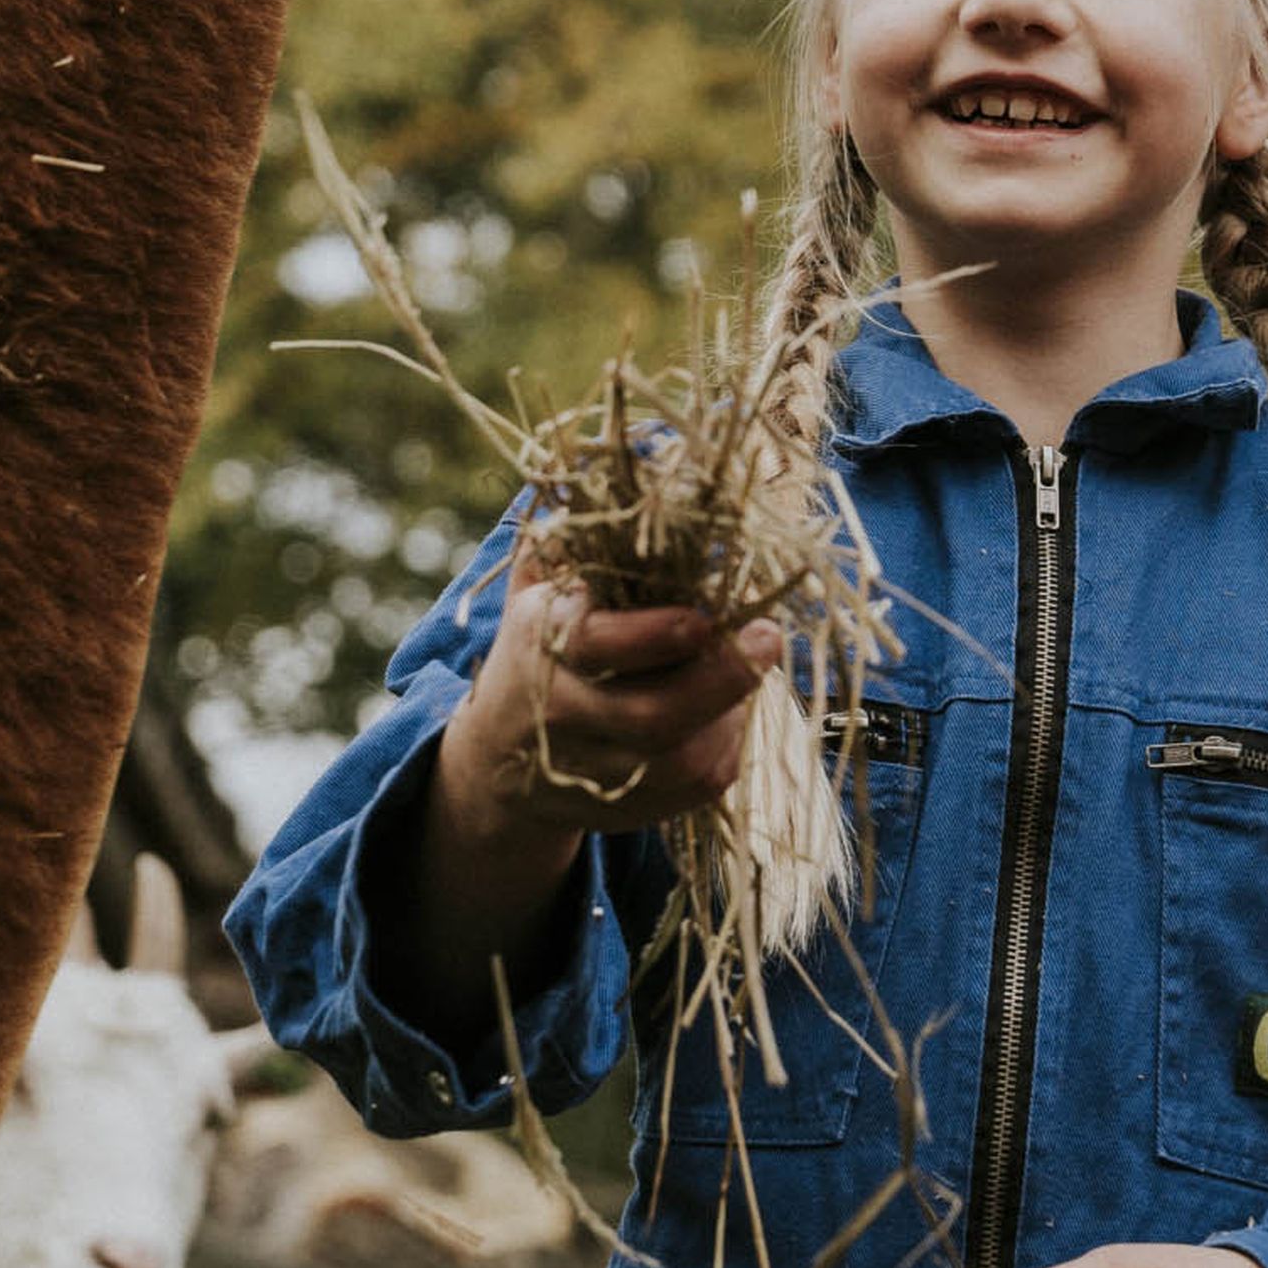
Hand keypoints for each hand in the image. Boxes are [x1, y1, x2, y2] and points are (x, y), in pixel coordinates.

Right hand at [436, 560, 783, 847]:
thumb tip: (657, 455)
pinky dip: (728, 748)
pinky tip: (731, 713)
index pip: (598, 645)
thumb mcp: (542, 582)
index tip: (704, 615)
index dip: (656, 635)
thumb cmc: (541, 646)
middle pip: (654, 717)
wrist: (498, 758)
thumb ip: (586, 528)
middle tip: (768, 637)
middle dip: (724, 678)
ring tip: (752, 669)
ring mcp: (595, 773)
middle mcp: (563, 716)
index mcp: (543, 645)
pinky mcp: (626, 812)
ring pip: (683, 760)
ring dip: (733, 714)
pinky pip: (696, 789)